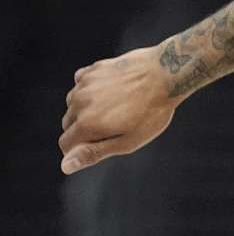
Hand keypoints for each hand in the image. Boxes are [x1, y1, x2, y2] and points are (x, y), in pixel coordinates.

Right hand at [59, 45, 178, 173]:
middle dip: (84, 130)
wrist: (166, 74)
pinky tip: (112, 91)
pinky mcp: (92, 70)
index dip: (79, 150)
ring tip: (116, 109)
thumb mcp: (127, 141)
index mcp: (86, 124)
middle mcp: (79, 102)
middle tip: (115, 127)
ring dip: (86, 109)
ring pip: (73, 103)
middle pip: (68, 124)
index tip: (100, 146)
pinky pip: (81, 84)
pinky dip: (90, 90)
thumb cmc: (151, 113)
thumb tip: (65, 166)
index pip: (65, 143)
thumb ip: (93, 153)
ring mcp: (84, 84)